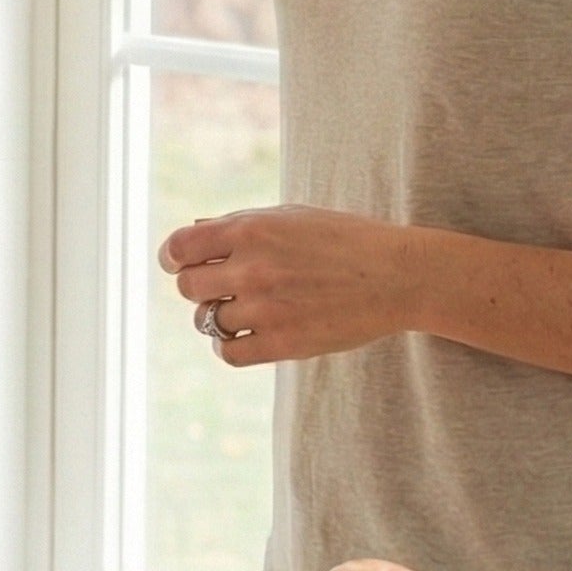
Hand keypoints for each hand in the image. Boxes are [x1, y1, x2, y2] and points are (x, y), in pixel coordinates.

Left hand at [160, 206, 422, 366]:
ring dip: (218, 316)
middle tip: (221, 287)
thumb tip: (193, 233)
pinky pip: (228, 353)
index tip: (179, 264)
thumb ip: (239, 225)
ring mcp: (266, 308)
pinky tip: (247, 335)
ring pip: (207, 320)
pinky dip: (229, 346)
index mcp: (249, 230)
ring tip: (245, 310)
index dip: (173, 258)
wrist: (398, 275)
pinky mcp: (283, 344)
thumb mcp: (289, 217)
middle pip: (188, 286)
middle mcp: (251, 268)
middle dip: (200, 286)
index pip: (179, 248)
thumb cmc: (343, 240)